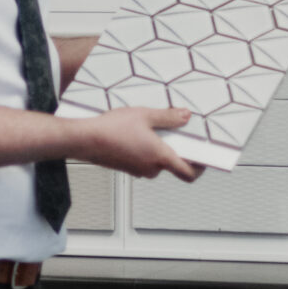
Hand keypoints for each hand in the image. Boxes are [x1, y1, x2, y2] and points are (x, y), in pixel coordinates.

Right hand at [70, 107, 200, 181]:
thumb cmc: (111, 129)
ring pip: (157, 161)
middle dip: (176, 148)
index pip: (189, 173)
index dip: (200, 168)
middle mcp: (151, 168)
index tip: (204, 157)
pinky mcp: (126, 168)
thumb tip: (186, 116)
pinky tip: (135, 133)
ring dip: (158, 148)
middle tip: (175, 131)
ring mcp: (138, 170)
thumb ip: (168, 117)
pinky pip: (143, 160)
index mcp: (160, 157)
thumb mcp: (144, 115)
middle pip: (173, 164)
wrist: (83, 139)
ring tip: (151, 128)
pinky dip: (145, 149)